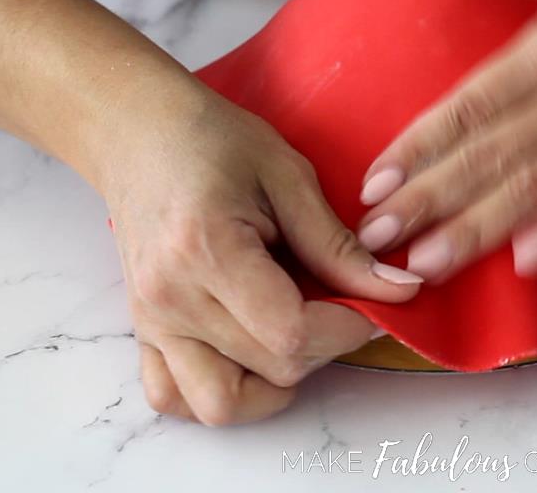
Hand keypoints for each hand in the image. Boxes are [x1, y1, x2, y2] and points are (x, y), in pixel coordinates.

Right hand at [99, 84, 422, 424]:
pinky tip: (248, 355)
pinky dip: (217, 393)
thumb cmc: (212, 139)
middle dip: (325, 346)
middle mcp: (171, 299)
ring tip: (293, 337)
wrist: (137, 132)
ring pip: (221, 404)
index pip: (291, 333)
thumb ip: (338, 244)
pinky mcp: (144, 331)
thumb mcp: (288, 175)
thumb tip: (399, 289)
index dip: (346, 328)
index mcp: (207, 250)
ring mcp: (151, 322)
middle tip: (340, 304)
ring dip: (271, 385)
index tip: (369, 303)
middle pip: (270, 368)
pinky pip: (173, 397)